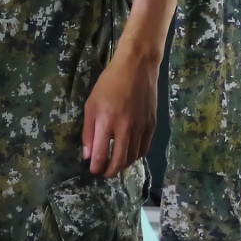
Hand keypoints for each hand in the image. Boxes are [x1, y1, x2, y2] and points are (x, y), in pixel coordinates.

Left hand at [81, 49, 158, 176]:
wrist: (137, 68)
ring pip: (133, 157)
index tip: (92, 170)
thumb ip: (88, 131)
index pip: (101, 154)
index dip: (96, 167)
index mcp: (107, 121)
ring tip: (114, 164)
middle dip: (109, 172)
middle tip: (103, 173)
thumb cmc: (109, 84)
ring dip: (123, 165)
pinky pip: (144, 148)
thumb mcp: (91, 104)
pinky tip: (129, 154)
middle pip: (119, 161)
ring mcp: (141, 127)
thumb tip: (88, 155)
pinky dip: (136, 156)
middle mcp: (125, 127)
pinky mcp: (152, 125)